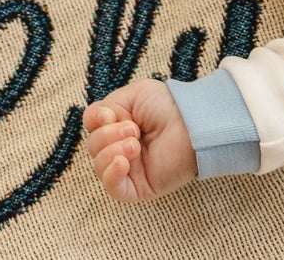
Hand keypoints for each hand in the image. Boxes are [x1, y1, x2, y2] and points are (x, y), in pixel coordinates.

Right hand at [82, 81, 197, 202]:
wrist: (192, 124)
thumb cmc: (166, 106)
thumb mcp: (131, 95)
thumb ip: (106, 106)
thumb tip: (97, 122)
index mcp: (117, 125)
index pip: (91, 126)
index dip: (95, 119)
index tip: (110, 115)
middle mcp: (120, 147)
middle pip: (93, 146)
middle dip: (108, 135)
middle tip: (134, 129)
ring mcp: (129, 169)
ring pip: (99, 166)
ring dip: (112, 151)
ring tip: (135, 144)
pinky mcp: (138, 187)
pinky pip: (113, 188)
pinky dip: (111, 174)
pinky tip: (123, 162)